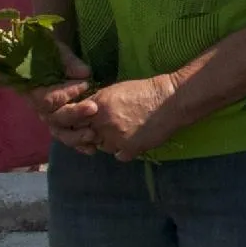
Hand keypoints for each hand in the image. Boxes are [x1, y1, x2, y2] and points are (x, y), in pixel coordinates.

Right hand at [27, 47, 93, 141]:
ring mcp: (52, 119)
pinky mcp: (62, 125)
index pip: (49, 99)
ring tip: (93, 135)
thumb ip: (68, 62)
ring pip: (60, 132)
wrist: (40, 62)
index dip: (65, 93)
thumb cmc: (47, 54)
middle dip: (75, 115)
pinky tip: (92, 149)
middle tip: (93, 108)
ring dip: (76, 136)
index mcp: (37, 91)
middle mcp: (42, 109)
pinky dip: (78, 145)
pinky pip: (68, 138)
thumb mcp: (56, 51)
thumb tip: (85, 73)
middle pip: (56, 118)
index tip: (84, 85)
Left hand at [59, 74, 180, 159]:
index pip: (74, 121)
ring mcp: (115, 139)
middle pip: (87, 136)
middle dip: (95, 132)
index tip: (89, 121)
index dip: (81, 122)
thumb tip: (85, 114)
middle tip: (110, 126)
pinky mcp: (130, 149)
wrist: (171, 99)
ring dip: (110, 141)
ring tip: (126, 130)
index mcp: (97, 106)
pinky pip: (118, 156)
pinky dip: (125, 150)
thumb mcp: (115, 90)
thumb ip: (97, 103)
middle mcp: (102, 124)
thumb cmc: (145, 90)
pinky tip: (134, 139)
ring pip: (103, 147)